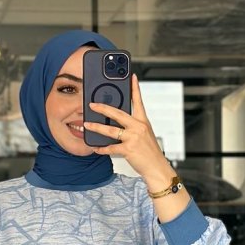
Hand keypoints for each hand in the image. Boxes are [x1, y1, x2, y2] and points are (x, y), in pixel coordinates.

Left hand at [83, 73, 174, 188]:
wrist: (157, 168)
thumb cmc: (150, 152)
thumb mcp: (145, 135)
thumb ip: (133, 127)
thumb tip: (116, 123)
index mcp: (143, 121)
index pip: (139, 101)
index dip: (135, 88)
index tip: (131, 77)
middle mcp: (138, 127)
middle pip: (118, 113)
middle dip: (103, 108)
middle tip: (92, 105)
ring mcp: (133, 138)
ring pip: (110, 130)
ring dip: (96, 127)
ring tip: (87, 125)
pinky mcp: (128, 149)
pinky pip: (110, 148)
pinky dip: (101, 149)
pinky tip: (96, 148)